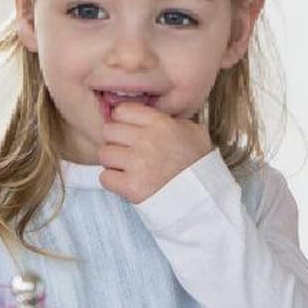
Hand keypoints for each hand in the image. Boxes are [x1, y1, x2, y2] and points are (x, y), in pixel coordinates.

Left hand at [98, 103, 213, 202]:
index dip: (124, 121)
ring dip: (113, 162)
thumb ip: (168, 120)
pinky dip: (113, 181)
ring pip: (104, 154)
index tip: (130, 131)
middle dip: (116, 141)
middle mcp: (146, 140)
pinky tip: (128, 182)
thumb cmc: (197, 163)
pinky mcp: (131, 186)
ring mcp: (137, 164)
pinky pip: (105, 177)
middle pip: (109, 131)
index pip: (122, 110)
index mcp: (160, 123)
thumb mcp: (192, 131)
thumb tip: (147, 116)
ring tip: (129, 168)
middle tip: (129, 152)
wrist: (202, 197)